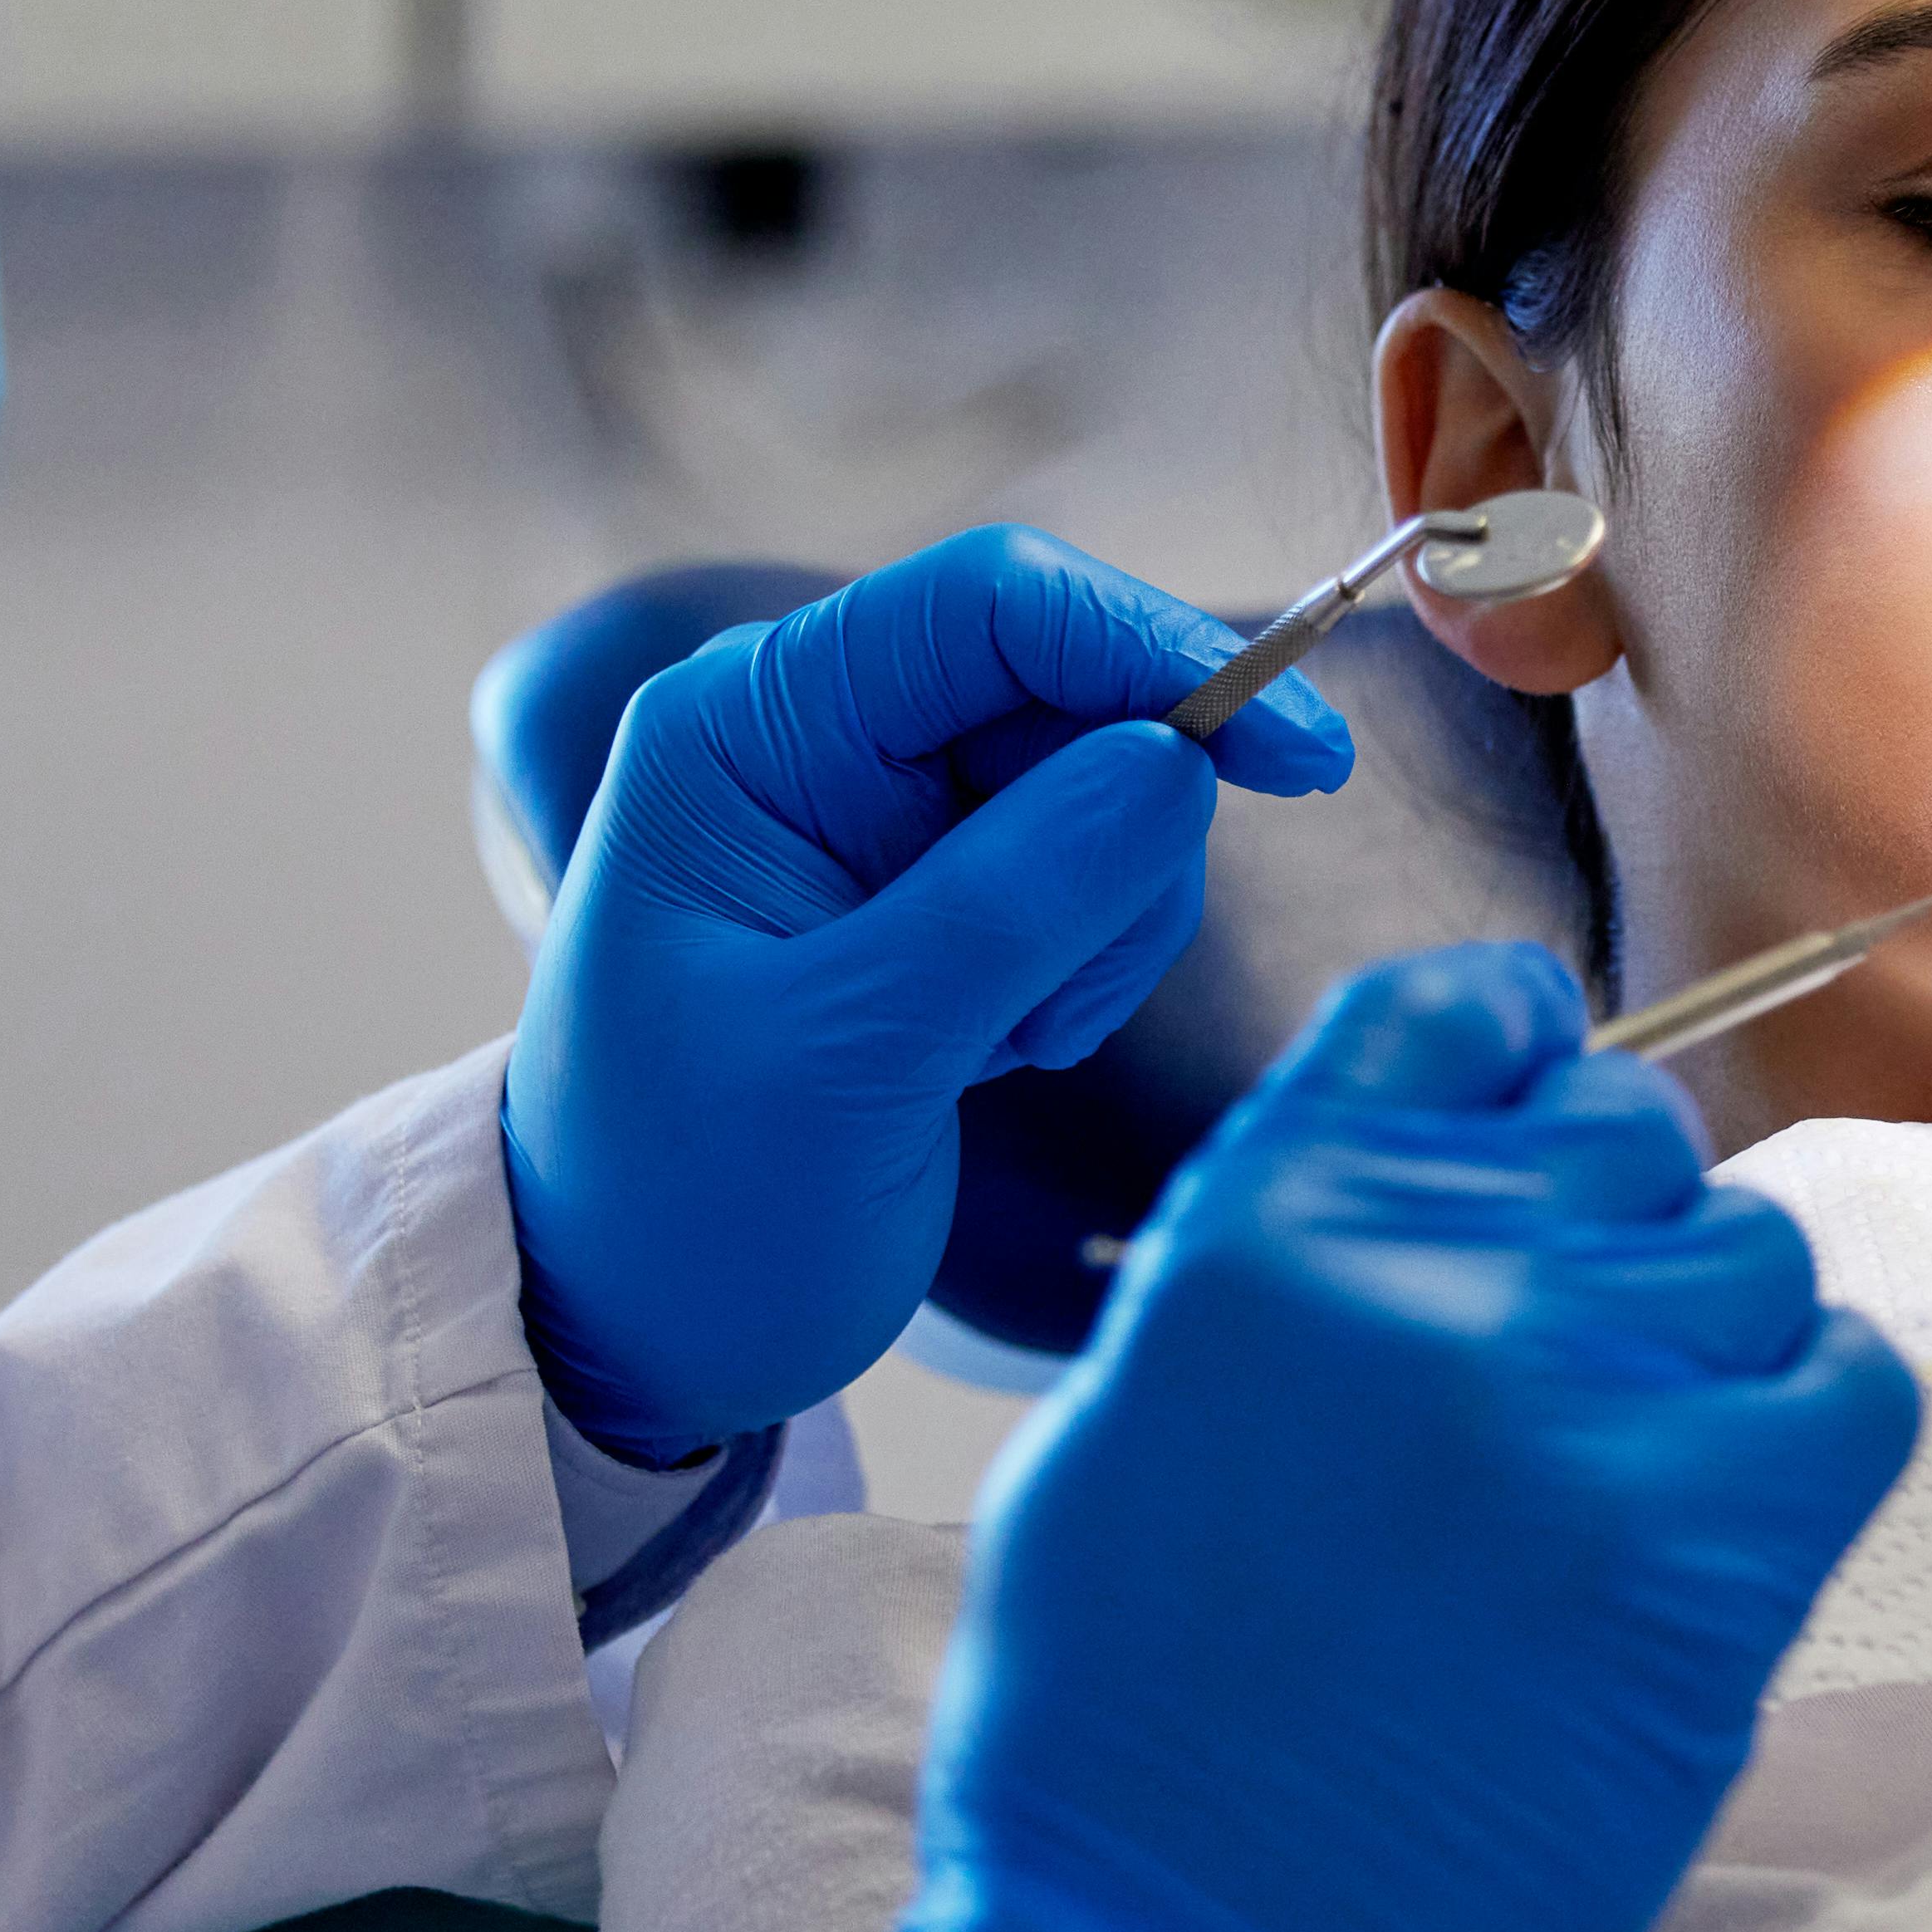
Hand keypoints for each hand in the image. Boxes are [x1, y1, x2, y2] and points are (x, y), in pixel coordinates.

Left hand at [505, 524, 1351, 1459]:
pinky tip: (995, 1054)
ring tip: (996, 1047)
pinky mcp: (939, 898)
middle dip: (1121, 838)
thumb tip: (1176, 761)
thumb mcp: (845, 1056)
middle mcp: (818, 737)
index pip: (991, 604)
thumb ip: (1008, 903)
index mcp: (750, 725)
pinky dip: (1086, 965)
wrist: (633, 1327)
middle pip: (1071, 691)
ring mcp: (883, 817)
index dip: (1154, 652)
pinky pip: (1091, 875)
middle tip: (1061, 1005)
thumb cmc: (686, 1200)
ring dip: (1101, 925)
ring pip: (1105, 788)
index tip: (1298, 758)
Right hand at [815, 945, 1923, 1931]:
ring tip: (1625, 1493)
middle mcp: (1428, 1267)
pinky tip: (1728, 1531)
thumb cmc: (1119, 1742)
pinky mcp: (1711, 1540)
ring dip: (1714, 1355)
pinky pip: (1857, 1386)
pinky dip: (1814, 1437)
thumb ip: (1284, 1271)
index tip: (1545, 1120)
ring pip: (1755, 1261)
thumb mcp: (1129, 1426)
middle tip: (1568, 1392)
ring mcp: (1581, 1390)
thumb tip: (1432, 1200)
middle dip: (1616, 1240)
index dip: (1530, 1060)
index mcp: (1260, 1220)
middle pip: (1632, 1138)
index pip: (1462, 1015)